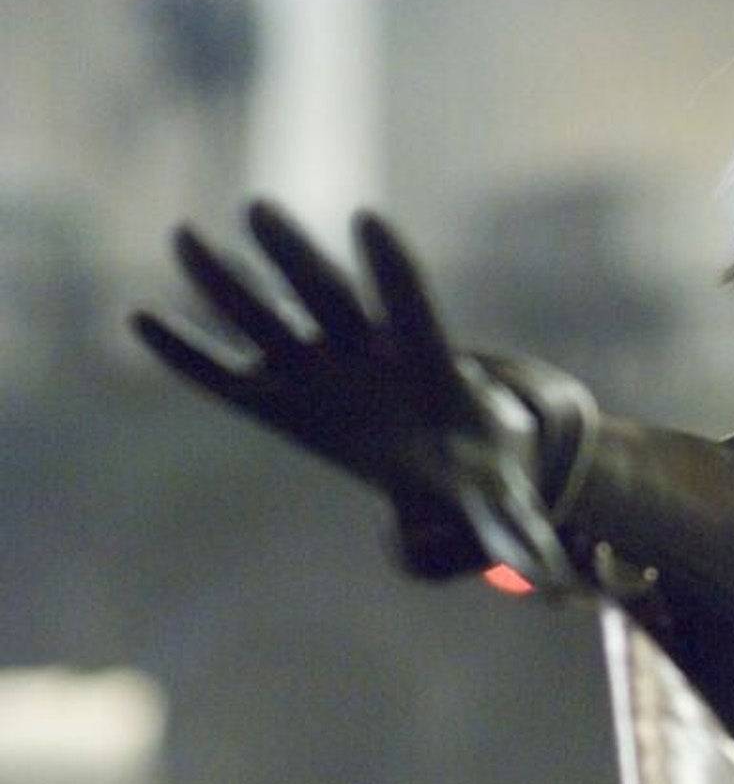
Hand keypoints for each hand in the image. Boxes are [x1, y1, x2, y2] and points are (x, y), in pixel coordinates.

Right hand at [132, 201, 577, 585]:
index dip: (393, 270)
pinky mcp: (288, 401)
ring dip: (231, 284)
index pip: (412, 309)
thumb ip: (512, 530)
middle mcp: (371, 357)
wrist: (464, 460)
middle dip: (297, 258)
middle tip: (258, 209)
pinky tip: (142, 320)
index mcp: (430, 370)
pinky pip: (229, 376)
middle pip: (332, 298)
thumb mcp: (502, 501)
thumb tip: (541, 573)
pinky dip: (190, 355)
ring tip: (183, 235)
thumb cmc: (488, 471)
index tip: (368, 223)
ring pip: (274, 319)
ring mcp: (325, 372)